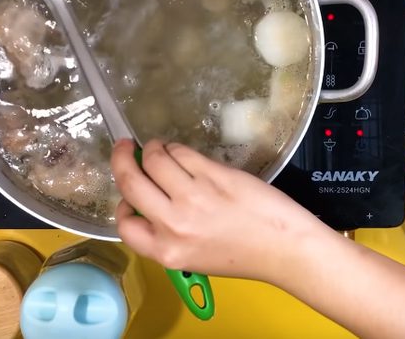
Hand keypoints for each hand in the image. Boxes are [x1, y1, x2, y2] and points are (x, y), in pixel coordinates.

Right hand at [111, 139, 323, 280]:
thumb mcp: (194, 258)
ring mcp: (193, 197)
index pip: (124, 224)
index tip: (130, 196)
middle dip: (121, 159)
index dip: (123, 205)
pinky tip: (182, 151)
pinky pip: (182, 152)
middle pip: (130, 182)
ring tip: (160, 148)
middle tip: (124, 147)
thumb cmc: (244, 254)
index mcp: (166, 252)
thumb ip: (169, 234)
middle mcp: (174, 225)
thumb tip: (151, 201)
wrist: (283, 247)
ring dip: (153, 148)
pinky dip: (177, 147)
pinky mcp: (213, 175)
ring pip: (155, 159)